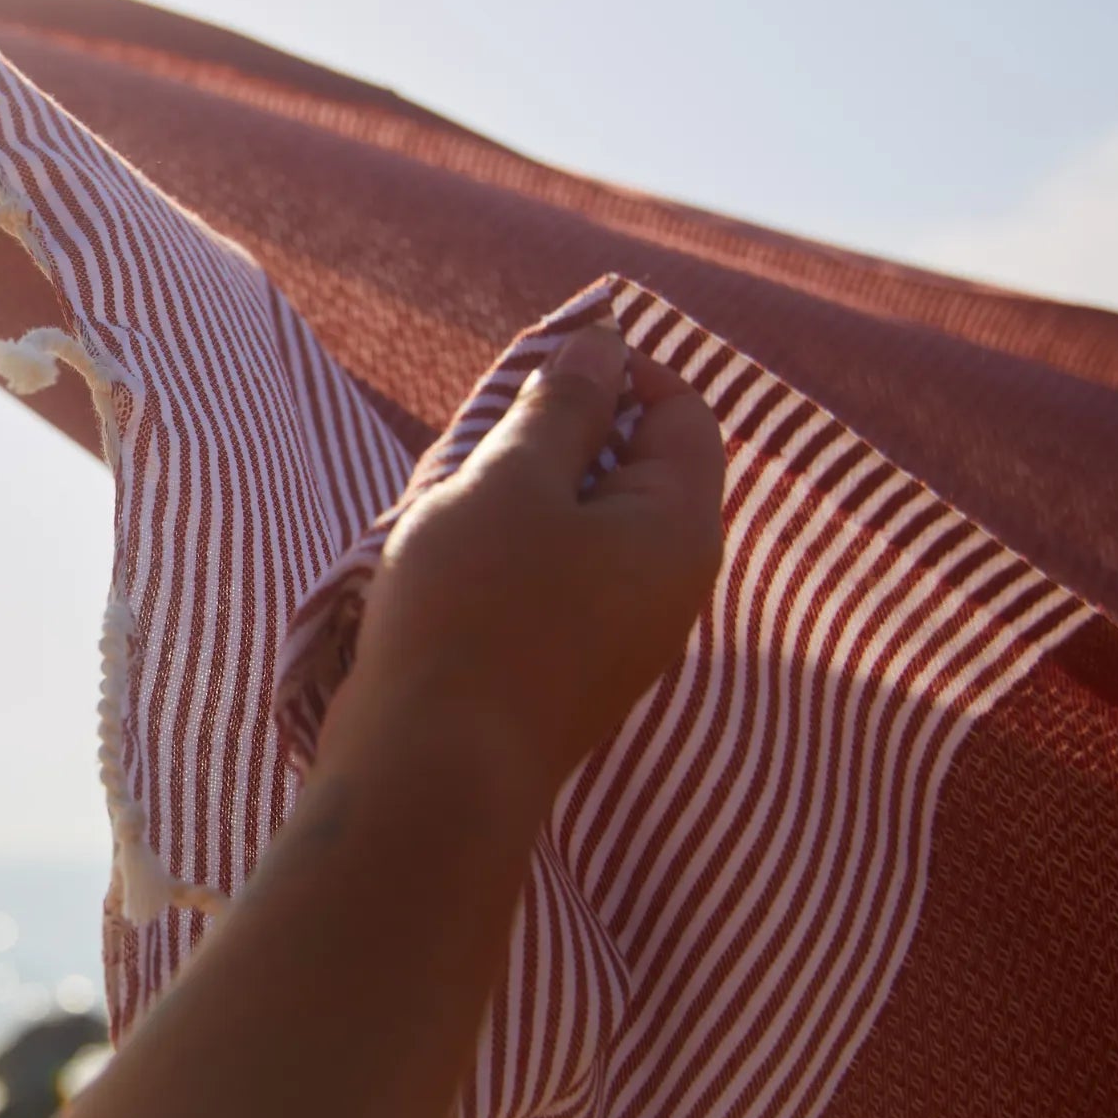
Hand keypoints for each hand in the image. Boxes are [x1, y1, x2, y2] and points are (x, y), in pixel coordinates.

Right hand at [321, 325, 725, 808]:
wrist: (432, 771)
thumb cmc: (473, 610)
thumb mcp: (511, 479)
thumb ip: (563, 404)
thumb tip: (604, 345)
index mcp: (680, 530)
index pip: (685, 413)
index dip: (618, 373)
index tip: (535, 374)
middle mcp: (672, 587)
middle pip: (638, 471)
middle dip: (562, 437)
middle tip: (482, 441)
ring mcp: (624, 639)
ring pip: (590, 528)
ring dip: (526, 498)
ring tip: (456, 505)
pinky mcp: (572, 673)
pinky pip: (561, 583)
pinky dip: (515, 555)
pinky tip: (453, 567)